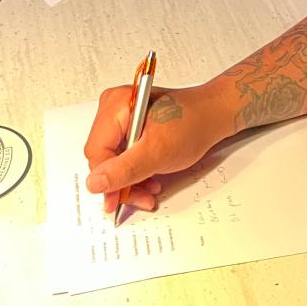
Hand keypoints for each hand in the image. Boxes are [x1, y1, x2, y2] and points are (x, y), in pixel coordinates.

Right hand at [84, 81, 228, 214]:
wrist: (211, 115)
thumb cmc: (191, 124)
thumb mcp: (157, 152)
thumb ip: (124, 169)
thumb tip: (94, 183)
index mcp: (116, 105)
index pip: (96, 151)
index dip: (106, 180)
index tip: (116, 201)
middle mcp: (114, 108)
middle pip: (102, 156)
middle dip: (122, 181)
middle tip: (142, 197)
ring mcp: (121, 117)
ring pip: (112, 160)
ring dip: (130, 180)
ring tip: (150, 190)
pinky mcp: (129, 126)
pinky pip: (122, 155)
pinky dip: (135, 171)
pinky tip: (150, 179)